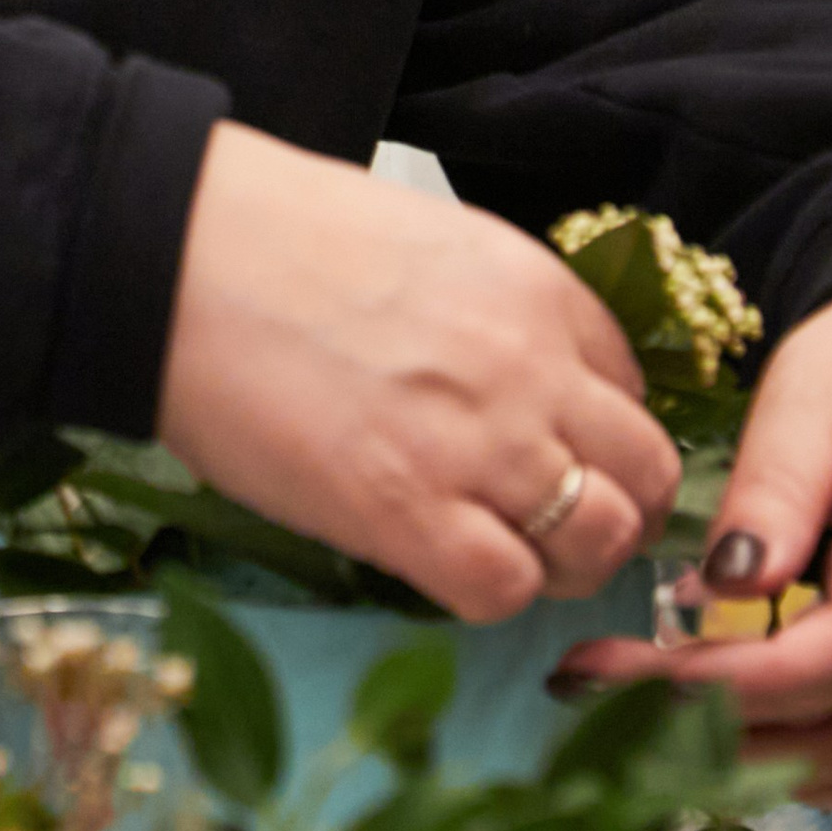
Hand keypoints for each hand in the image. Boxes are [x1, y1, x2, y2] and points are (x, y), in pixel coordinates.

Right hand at [157, 123, 681, 621]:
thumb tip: (512, 383)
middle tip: (559, 523)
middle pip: (645, 472)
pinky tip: (441, 561)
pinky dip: (492, 591)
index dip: (602, 435)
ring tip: (502, 550)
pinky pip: (505, 590)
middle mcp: (533, 369)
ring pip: (599, 541)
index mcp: (538, 292)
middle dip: (619, 509)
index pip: (633, 389)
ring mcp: (478, 446)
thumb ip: (493, 316)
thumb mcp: (429, 244)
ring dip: (566, 561)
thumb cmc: (280, 238)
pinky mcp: (408, 515)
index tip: (564, 453)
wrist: (186, 255)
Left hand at [560, 281, 831, 806]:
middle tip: (603, 691)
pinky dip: (807, 760)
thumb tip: (728, 585)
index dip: (756, 682)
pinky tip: (721, 722)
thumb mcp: (818, 386)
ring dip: (764, 763)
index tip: (649, 676)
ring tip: (641, 712)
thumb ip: (779, 484)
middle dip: (732, 737)